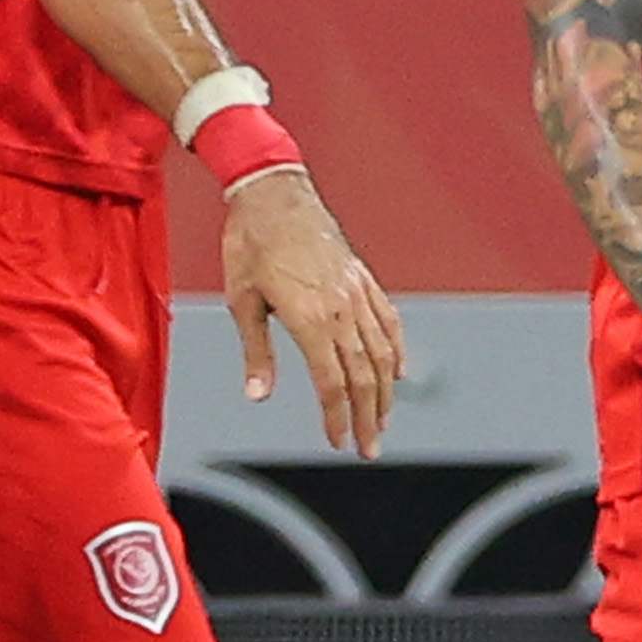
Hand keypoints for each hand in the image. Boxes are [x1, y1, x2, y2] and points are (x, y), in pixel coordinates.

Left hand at [217, 171, 407, 457]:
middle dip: (368, 418)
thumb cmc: (250, 243)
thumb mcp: (242, 300)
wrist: (274, 191)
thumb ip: (256, 351)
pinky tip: (399, 373)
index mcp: (309, 318)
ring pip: (382, 353)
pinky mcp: (362, 279)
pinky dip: (397, 350)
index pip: (332, 382)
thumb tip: (257, 396)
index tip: (337, 442)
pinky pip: (388, 320)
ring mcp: (356, 292)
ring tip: (382, 423)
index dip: (337, 417)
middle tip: (367, 449)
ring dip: (385, 393)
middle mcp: (341, 308)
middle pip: (363, 376)